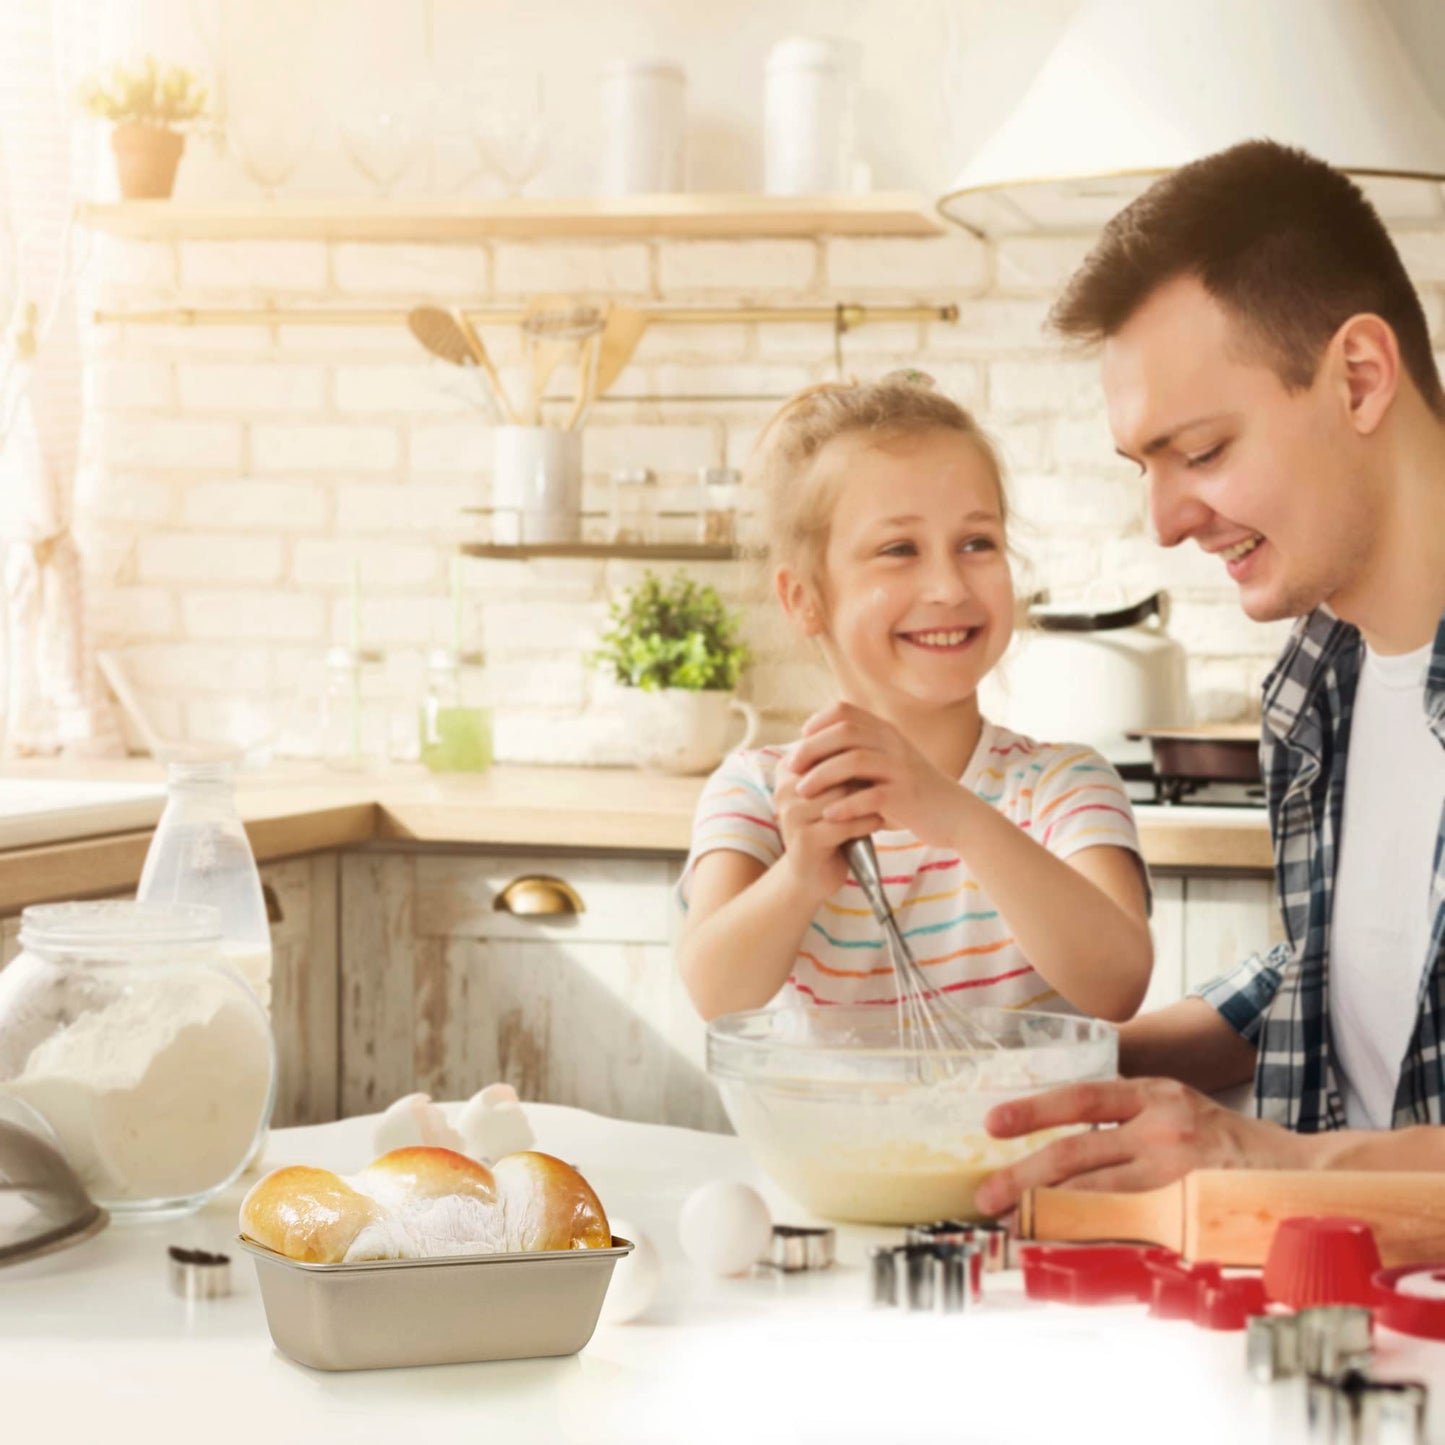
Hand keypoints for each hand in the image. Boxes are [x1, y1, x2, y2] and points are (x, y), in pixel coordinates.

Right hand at [773, 756, 883, 904]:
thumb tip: (869, 729)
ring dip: (867, 800)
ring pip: (841, 796)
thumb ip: (840, 762)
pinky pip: (844, 823)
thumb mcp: (831, 790)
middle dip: (864, 778)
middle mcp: (784, 789)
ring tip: (880, 804)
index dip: (856, 755)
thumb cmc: (828, 825)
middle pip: (836, 771)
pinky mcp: (804, 839)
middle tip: (884, 784)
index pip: (827, 748)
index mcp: (787, 769)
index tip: (878, 764)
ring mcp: (792, 815)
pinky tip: (876, 822)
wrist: (813, 873)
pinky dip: (866, 822)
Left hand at [788, 701, 970, 848]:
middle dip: (811, 748)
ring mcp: (900, 769)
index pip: (845, 711)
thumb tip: (815, 750)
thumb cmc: (913, 792)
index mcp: (886, 732)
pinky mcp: (906, 796)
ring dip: (822, 775)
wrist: (955, 815)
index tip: (801, 739)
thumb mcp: (888, 763)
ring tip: (801, 791)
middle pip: (844, 732)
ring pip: (854, 761)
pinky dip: (845, 805)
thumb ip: (860, 752)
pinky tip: (828, 815)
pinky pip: (871, 796)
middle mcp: (893, 744)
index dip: (818, 722)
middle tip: (790, 767)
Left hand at [972, 1077, 1308, 1214]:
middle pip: (1076, 1153)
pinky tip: (1061, 1248)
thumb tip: (1057, 1146)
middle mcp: (1163, 1128)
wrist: (1306, 1176)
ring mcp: (1177, 1176)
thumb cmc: (1229, 1145)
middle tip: (987, 1196)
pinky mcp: (1190, 1217)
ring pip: (1094, 1196)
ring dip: (1045, 1213)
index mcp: (1156, 1094)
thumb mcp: (1178, 1108)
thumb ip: (1126, 1118)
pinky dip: (1089, 1239)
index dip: (1033, 1110)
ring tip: (1011, 1225)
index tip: (992, 1124)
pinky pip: (1126, 1231)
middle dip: (1023, 1176)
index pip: (1081, 1097)